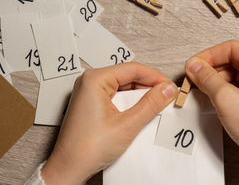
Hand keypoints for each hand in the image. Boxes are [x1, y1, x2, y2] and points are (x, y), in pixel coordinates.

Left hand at [41, 63, 177, 184]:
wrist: (68, 169)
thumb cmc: (86, 149)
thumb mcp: (127, 125)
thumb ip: (150, 104)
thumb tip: (166, 90)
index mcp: (94, 79)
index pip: (133, 69)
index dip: (155, 77)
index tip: (170, 86)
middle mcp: (90, 82)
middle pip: (128, 76)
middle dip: (149, 86)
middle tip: (167, 96)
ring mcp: (90, 93)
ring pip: (124, 87)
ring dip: (141, 95)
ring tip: (157, 105)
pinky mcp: (92, 103)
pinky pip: (117, 96)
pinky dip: (131, 103)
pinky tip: (142, 111)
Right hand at [185, 40, 238, 184]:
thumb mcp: (226, 98)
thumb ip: (207, 77)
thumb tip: (195, 66)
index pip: (231, 48)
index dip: (209, 55)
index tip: (193, 64)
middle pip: (232, 60)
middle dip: (210, 68)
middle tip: (193, 76)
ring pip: (233, 73)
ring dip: (214, 79)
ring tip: (200, 87)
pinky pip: (236, 86)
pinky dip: (222, 89)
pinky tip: (211, 96)